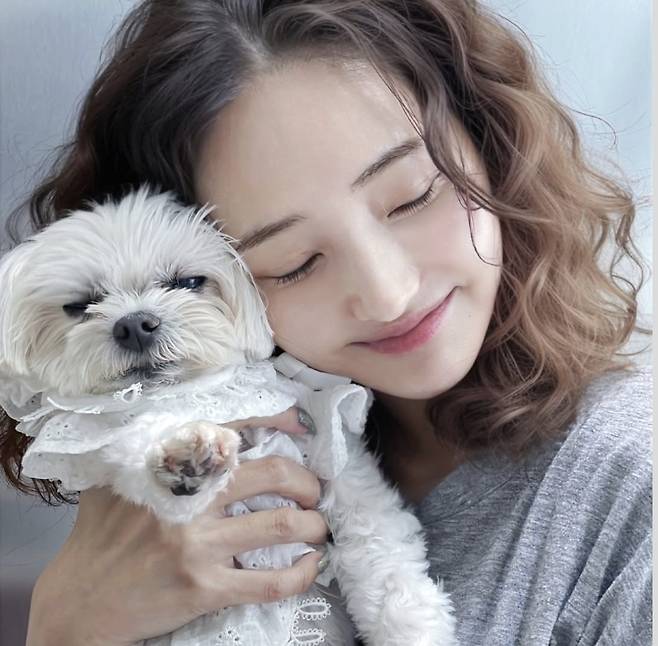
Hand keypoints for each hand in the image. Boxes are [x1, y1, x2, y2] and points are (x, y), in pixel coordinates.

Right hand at [26, 406, 327, 645]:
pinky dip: (299, 575)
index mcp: (171, 466)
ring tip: (317, 526)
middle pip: (272, 474)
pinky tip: (309, 566)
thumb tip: (204, 432)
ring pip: (280, 526)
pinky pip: (268, 583)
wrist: (78, 602)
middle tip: (314, 490)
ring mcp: (199, 545)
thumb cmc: (100, 535)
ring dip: (312, 524)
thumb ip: (157, 453)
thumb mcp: (118, 478)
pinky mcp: (205, 589)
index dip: (274, 421)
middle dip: (306, 481)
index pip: (233, 431)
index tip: (299, 424)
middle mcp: (190, 499)